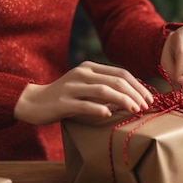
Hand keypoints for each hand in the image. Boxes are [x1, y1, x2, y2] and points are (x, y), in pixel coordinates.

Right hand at [14, 61, 153, 124]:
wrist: (33, 102)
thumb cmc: (64, 96)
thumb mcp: (85, 86)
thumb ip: (104, 87)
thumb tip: (132, 97)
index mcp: (90, 67)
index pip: (121, 73)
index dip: (138, 85)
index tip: (149, 98)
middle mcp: (82, 74)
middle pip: (116, 81)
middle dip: (135, 93)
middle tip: (146, 106)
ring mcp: (72, 87)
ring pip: (104, 91)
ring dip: (123, 101)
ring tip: (135, 110)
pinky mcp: (64, 102)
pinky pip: (85, 105)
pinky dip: (99, 109)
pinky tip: (109, 115)